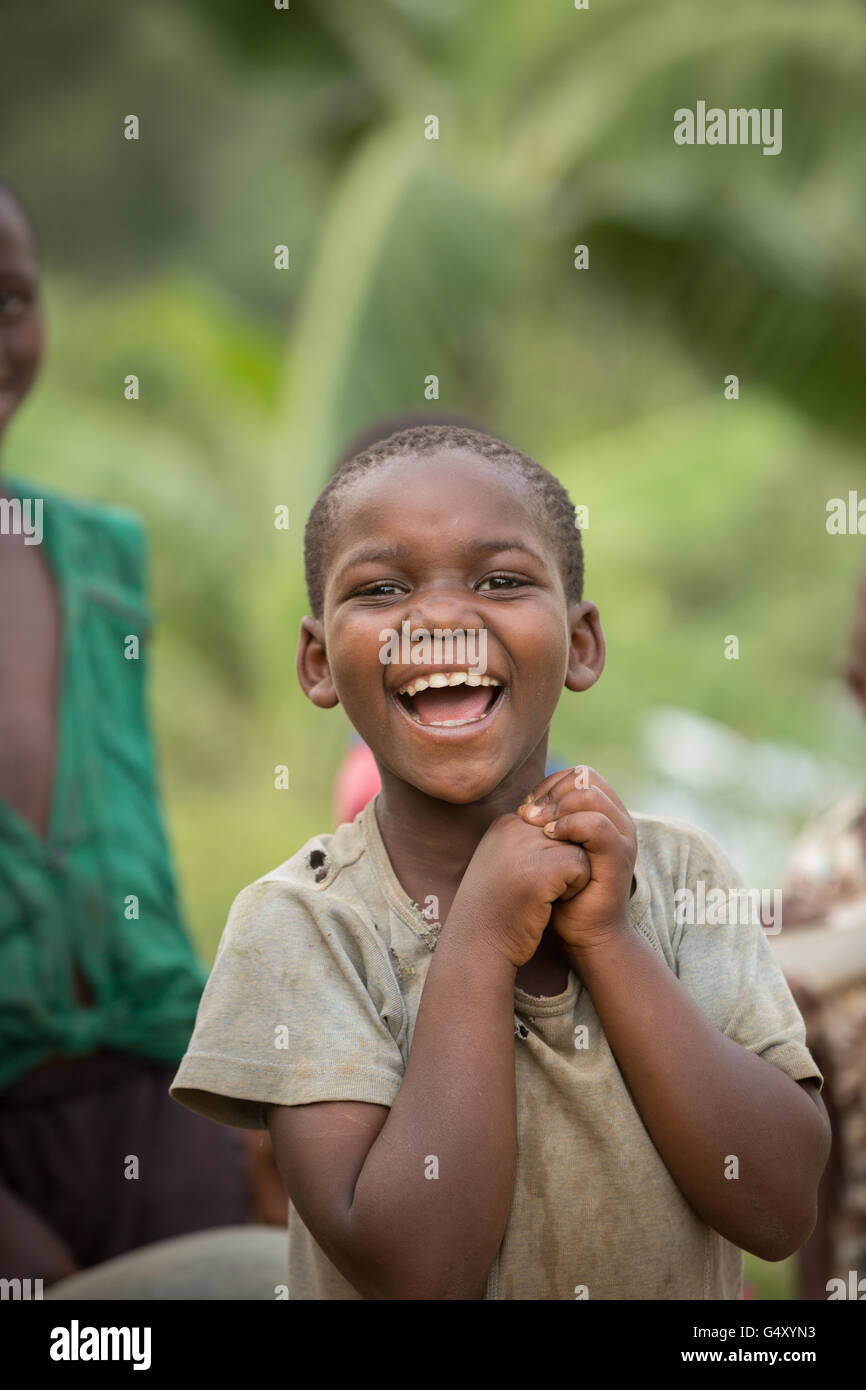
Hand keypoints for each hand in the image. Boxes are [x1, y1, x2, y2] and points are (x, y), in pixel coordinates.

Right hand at [447, 811, 591, 969]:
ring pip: (578, 848)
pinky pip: (583, 867)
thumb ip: (525, 842)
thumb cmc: (494, 908)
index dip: (549, 857)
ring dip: (569, 876)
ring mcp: (528, 847)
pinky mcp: (544, 869)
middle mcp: (515, 827)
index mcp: (505, 824)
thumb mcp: (502, 863)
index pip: (552, 825)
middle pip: (567, 835)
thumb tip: (560, 829)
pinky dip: (574, 889)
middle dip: (561, 864)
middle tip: (534, 890)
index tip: (524, 880)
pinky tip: (548, 903)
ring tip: (541, 895)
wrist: (478, 943)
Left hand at [516, 766, 636, 953]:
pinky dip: (568, 825)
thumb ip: (547, 824)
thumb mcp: (551, 850)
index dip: (549, 785)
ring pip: (591, 796)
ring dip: (557, 806)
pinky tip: (548, 837)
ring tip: (535, 826)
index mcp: (605, 813)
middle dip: (551, 792)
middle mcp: (619, 820)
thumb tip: (523, 802)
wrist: (584, 934)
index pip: (578, 775)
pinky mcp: (619, 857)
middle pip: (585, 778)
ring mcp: (623, 836)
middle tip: (526, 815)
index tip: (527, 808)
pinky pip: (596, 825)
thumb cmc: (561, 893)